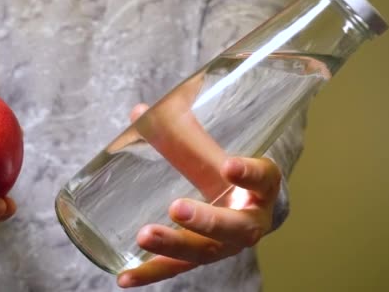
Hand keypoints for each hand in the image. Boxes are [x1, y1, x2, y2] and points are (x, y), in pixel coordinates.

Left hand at [117, 105, 281, 287]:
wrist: (253, 205)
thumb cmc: (231, 173)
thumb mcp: (219, 152)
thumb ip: (185, 134)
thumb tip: (139, 113)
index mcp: (262, 188)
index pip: (264, 178)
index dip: (250, 174)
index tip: (230, 166)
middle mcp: (250, 221)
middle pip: (233, 227)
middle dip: (206, 220)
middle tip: (177, 208)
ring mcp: (227, 246)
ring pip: (205, 252)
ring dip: (174, 246)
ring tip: (145, 236)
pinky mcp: (203, 258)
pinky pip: (177, 268)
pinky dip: (151, 273)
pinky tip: (125, 278)